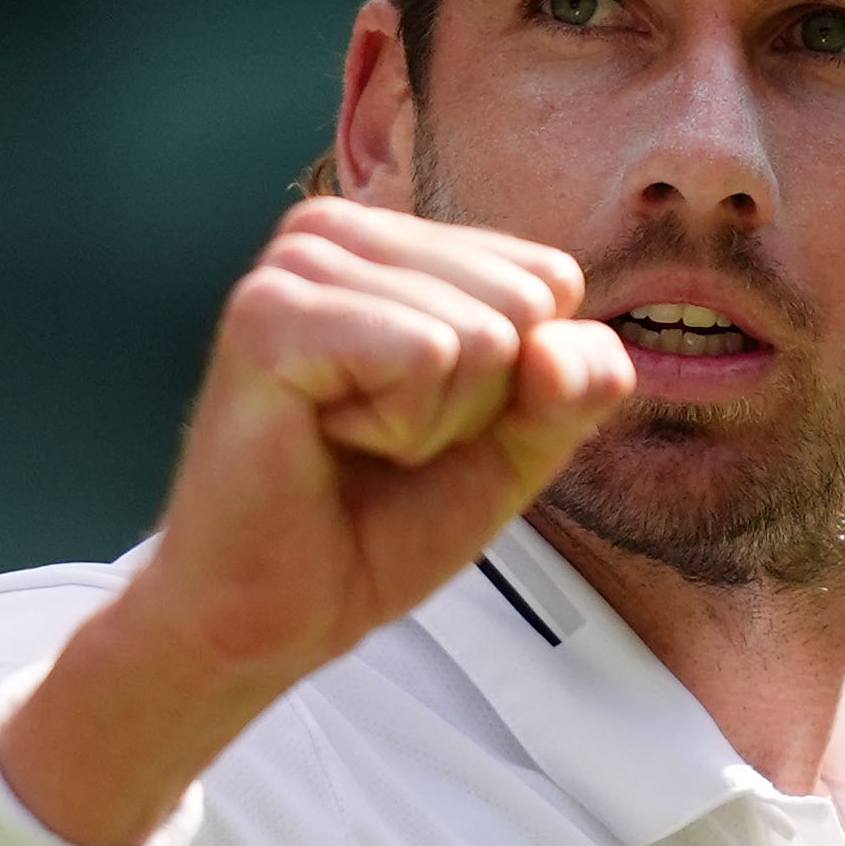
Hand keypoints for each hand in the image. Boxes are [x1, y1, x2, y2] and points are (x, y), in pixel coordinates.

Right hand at [0, 200, 631, 845]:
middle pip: (519, 302)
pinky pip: (423, 354)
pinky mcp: (268, 314)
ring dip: (429, 424)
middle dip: (474, 404)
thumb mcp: (515, 447)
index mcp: (392, 243)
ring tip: (351, 444)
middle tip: (383, 444)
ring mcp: (296, 265)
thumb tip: (559, 339)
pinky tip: (324, 438)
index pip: (547, 278)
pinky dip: (396, 428)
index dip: (515, 384)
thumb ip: (577, 385)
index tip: (426, 423)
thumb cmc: (374, 522)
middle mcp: (338, 232)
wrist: (276, 614)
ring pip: (477, 333)